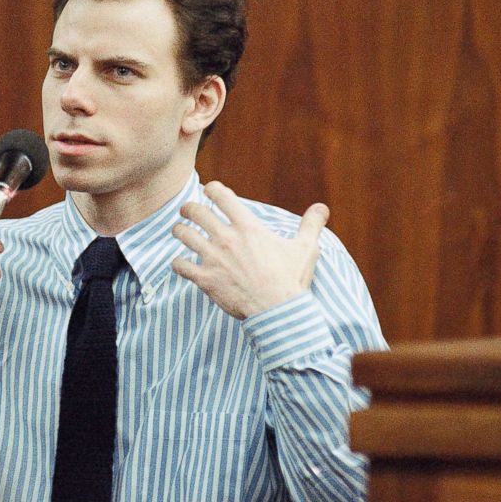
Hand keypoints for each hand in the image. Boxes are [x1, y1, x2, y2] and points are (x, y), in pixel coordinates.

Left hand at [171, 181, 328, 319]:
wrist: (278, 312)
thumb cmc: (291, 280)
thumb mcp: (305, 248)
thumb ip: (311, 225)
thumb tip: (322, 208)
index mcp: (248, 227)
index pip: (221, 196)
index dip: (212, 189)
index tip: (210, 191)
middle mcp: (226, 238)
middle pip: (196, 211)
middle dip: (188, 208)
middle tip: (188, 211)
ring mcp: (213, 258)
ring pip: (183, 235)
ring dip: (179, 231)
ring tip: (180, 231)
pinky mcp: (205, 279)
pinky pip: (181, 266)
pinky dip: (178, 263)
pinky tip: (180, 263)